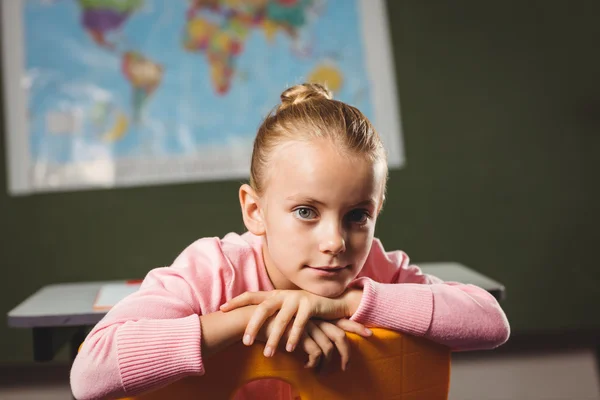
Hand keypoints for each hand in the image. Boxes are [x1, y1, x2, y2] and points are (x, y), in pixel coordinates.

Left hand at [220, 290, 368, 356]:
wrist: (332, 300)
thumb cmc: (304, 308)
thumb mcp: (286, 307)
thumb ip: (272, 312)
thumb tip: (250, 323)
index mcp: (275, 294)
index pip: (252, 295)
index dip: (237, 301)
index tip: (221, 309)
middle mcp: (284, 294)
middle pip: (263, 309)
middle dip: (253, 326)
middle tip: (245, 342)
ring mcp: (297, 298)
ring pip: (281, 320)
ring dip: (274, 338)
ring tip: (269, 354)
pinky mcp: (311, 305)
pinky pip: (301, 323)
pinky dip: (294, 337)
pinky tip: (290, 349)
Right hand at [257, 316, 368, 370]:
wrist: (255, 317)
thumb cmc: (272, 322)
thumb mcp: (291, 323)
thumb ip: (304, 328)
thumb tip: (314, 342)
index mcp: (315, 315)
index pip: (340, 320)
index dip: (355, 326)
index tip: (369, 333)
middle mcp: (315, 319)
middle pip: (340, 336)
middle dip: (347, 352)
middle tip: (347, 367)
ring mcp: (309, 327)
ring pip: (329, 348)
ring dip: (327, 364)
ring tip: (321, 373)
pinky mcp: (301, 336)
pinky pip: (316, 353)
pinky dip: (314, 363)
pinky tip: (308, 368)